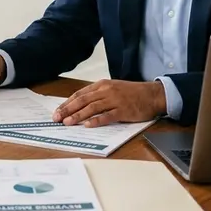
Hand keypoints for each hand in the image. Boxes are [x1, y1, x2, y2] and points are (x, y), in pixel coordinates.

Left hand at [52, 80, 166, 127]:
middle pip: (83, 101)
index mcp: (101, 85)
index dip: (67, 103)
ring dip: (78, 116)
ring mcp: (115, 100)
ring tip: (68, 123)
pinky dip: (97, 121)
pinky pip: (107, 116)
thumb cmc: (132, 93)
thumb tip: (79, 105)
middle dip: (68, 110)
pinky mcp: (123, 110)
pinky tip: (88, 125)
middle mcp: (106, 91)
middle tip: (57, 118)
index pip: (80, 94)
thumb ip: (97, 95)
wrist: (152, 94)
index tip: (57, 111)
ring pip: (92, 108)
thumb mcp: (112, 88)